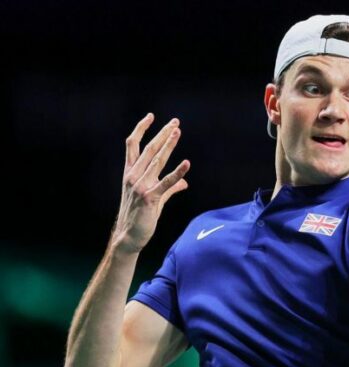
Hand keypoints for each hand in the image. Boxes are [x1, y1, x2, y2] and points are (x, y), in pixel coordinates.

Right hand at [112, 113, 190, 253]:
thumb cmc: (141, 216)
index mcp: (130, 173)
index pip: (133, 145)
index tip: (151, 116)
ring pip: (156, 161)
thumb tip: (184, 182)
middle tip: (175, 122)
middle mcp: (133, 176)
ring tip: (178, 132)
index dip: (141, 129)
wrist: (130, 236)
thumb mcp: (156, 198)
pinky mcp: (149, 198)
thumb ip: (169, 188)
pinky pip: (166, 183)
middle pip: (149, 149)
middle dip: (162, 134)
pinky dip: (177, 173)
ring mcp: (140, 186)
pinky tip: (187, 164)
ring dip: (168, 145)